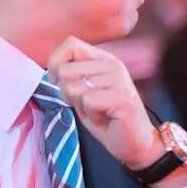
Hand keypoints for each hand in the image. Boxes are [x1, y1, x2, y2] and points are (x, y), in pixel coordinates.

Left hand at [47, 36, 161, 170]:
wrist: (135, 143)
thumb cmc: (107, 118)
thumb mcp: (84, 92)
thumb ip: (71, 77)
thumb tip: (51, 70)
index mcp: (102, 58)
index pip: (70, 44)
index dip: (55, 63)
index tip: (58, 81)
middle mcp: (112, 64)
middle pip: (65, 70)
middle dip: (68, 93)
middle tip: (87, 104)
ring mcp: (118, 79)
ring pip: (74, 88)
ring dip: (81, 107)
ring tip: (98, 111)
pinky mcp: (121, 97)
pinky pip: (87, 102)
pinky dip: (91, 116)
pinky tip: (104, 118)